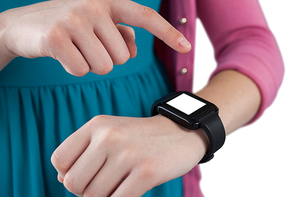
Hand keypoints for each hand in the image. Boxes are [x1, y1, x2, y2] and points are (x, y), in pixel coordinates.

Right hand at [0, 0, 190, 74]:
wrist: (22, 25)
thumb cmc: (67, 26)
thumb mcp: (96, 24)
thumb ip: (120, 33)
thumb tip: (135, 47)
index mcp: (108, 1)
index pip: (145, 17)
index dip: (167, 33)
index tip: (186, 46)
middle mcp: (94, 6)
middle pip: (122, 57)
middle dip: (107, 58)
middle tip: (87, 46)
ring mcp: (74, 19)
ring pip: (104, 66)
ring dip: (90, 64)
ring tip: (75, 49)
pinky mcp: (56, 37)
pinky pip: (81, 70)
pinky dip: (74, 69)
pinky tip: (62, 55)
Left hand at [51, 115, 207, 196]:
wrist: (180, 131)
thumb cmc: (139, 138)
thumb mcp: (110, 133)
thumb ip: (84, 154)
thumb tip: (61, 179)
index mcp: (97, 125)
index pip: (59, 160)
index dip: (68, 174)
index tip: (88, 174)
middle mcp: (109, 136)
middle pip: (73, 183)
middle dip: (85, 191)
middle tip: (106, 183)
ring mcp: (128, 154)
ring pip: (93, 196)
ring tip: (121, 184)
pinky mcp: (147, 172)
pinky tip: (130, 190)